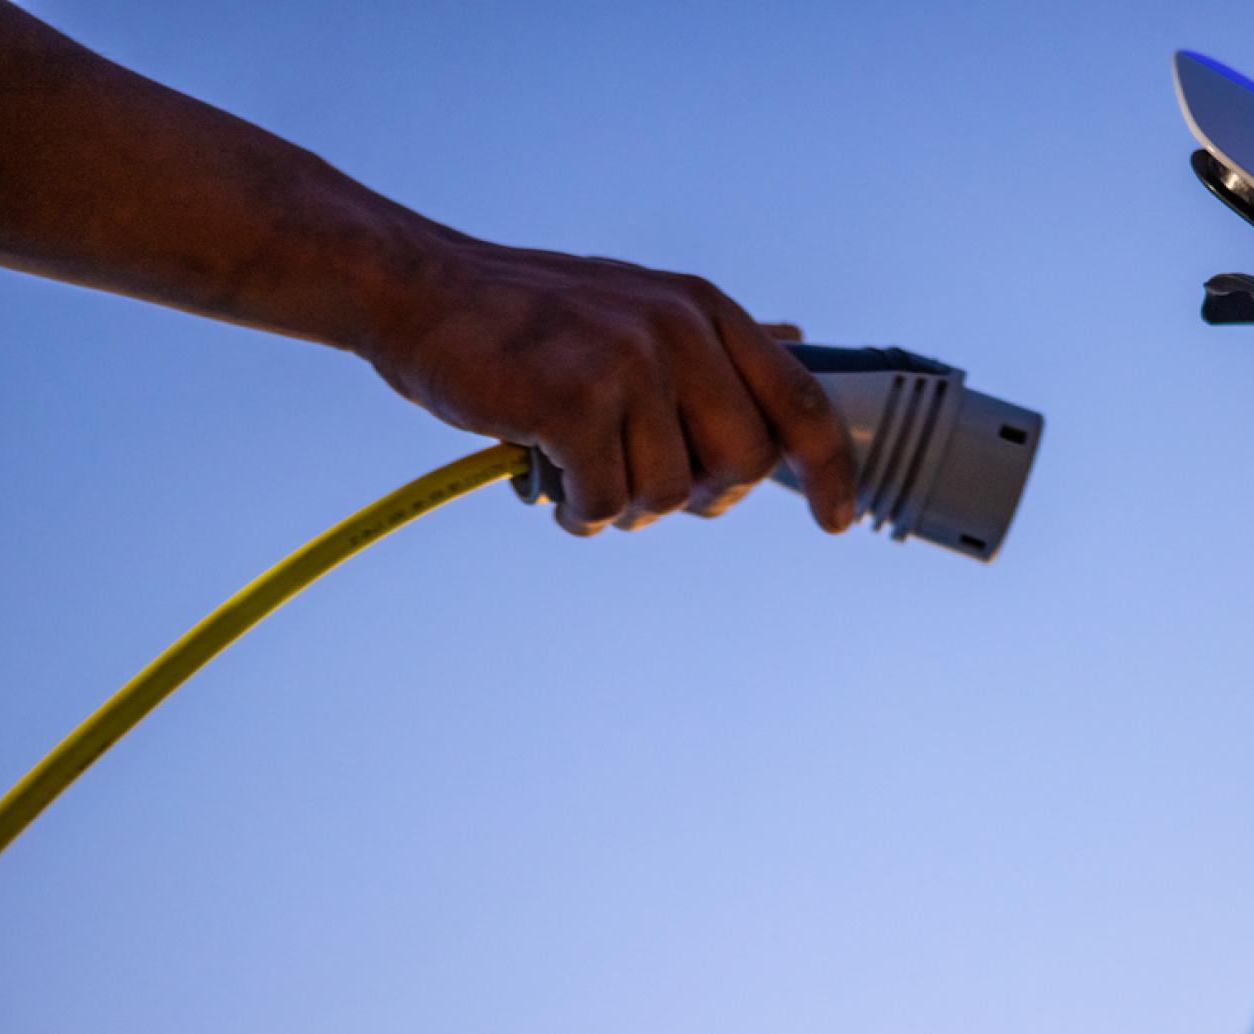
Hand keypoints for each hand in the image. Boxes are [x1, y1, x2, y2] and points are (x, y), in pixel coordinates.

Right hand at [359, 236, 857, 535]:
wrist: (417, 291)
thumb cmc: (526, 317)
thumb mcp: (636, 305)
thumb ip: (712, 341)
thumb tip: (796, 336)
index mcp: (705, 310)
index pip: (799, 402)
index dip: (830, 471)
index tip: (836, 521)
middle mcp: (680, 329)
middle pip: (743, 466)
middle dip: (698, 497)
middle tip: (642, 487)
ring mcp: (630, 361)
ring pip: (667, 494)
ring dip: (620, 505)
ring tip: (577, 471)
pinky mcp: (576, 400)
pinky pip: (607, 504)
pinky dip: (578, 511)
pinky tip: (549, 481)